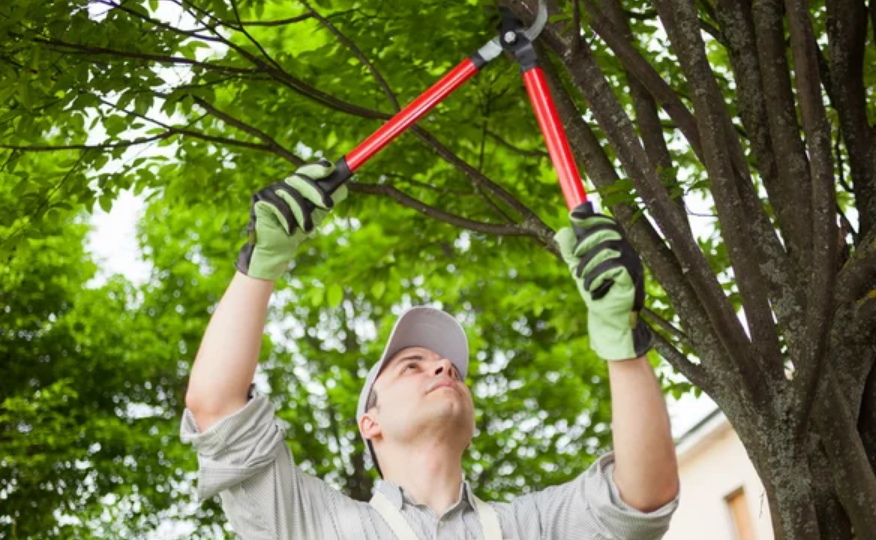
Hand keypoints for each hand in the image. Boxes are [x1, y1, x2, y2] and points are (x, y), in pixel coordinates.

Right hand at [235, 159, 347, 280]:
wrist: (279, 249)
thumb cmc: (298, 230)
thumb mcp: (317, 214)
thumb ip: (328, 200)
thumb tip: (344, 187)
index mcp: (296, 185)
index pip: (307, 171)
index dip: (317, 167)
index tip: (330, 168)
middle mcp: (282, 184)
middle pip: (299, 178)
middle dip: (316, 192)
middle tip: (328, 205)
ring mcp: (269, 190)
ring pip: (290, 194)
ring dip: (302, 213)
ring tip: (307, 229)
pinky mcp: (259, 199)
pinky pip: (277, 204)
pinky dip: (286, 219)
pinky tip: (289, 230)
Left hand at [554, 202, 652, 360]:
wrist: (607, 320)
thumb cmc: (596, 294)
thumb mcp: (579, 269)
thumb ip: (571, 251)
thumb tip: (562, 231)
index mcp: (617, 247)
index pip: (608, 224)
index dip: (592, 218)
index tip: (574, 217)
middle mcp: (628, 252)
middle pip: (608, 231)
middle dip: (586, 242)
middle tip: (575, 259)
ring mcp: (633, 265)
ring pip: (607, 249)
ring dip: (588, 264)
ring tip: (582, 280)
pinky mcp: (632, 278)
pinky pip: (612, 267)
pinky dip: (596, 277)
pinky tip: (592, 289)